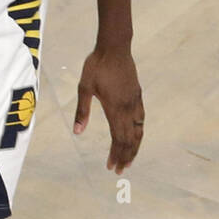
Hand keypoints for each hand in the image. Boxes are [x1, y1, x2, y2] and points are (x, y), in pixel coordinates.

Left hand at [74, 46, 143, 172]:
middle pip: (130, 139)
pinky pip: (141, 120)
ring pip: (139, 131)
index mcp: (115, 108)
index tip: (111, 166)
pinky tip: (136, 137)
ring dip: (134, 147)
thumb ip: (82, 111)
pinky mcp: (137, 95)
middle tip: (120, 170)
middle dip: (126, 156)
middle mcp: (128, 108)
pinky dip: (139, 133)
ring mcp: (135, 102)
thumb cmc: (97, 66)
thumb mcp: (84, 88)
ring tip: (130, 159)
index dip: (116, 154)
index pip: (118, 138)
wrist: (114, 48)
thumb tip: (77, 132)